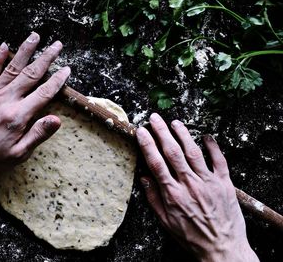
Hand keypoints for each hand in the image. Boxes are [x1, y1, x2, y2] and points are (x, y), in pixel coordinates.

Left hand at [0, 32, 69, 180]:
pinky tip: (5, 46)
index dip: (57, 81)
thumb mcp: (21, 153)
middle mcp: (5, 101)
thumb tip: (56, 120)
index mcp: (17, 116)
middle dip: (46, 58)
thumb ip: (39, 134)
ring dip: (25, 51)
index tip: (66, 70)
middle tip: (57, 45)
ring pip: (12, 68)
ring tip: (35, 36)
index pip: (43, 93)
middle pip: (30, 75)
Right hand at [136, 113, 258, 261]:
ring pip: (193, 152)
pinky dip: (213, 147)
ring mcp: (208, 182)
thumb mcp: (165, 222)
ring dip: (183, 135)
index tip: (141, 132)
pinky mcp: (224, 183)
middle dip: (162, 132)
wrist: (222, 248)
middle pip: (173, 152)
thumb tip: (143, 178)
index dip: (147, 144)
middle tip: (155, 118)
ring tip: (175, 122)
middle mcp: (189, 184)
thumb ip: (153, 198)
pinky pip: (219, 160)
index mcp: (172, 193)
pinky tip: (206, 136)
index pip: (156, 163)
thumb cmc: (191, 236)